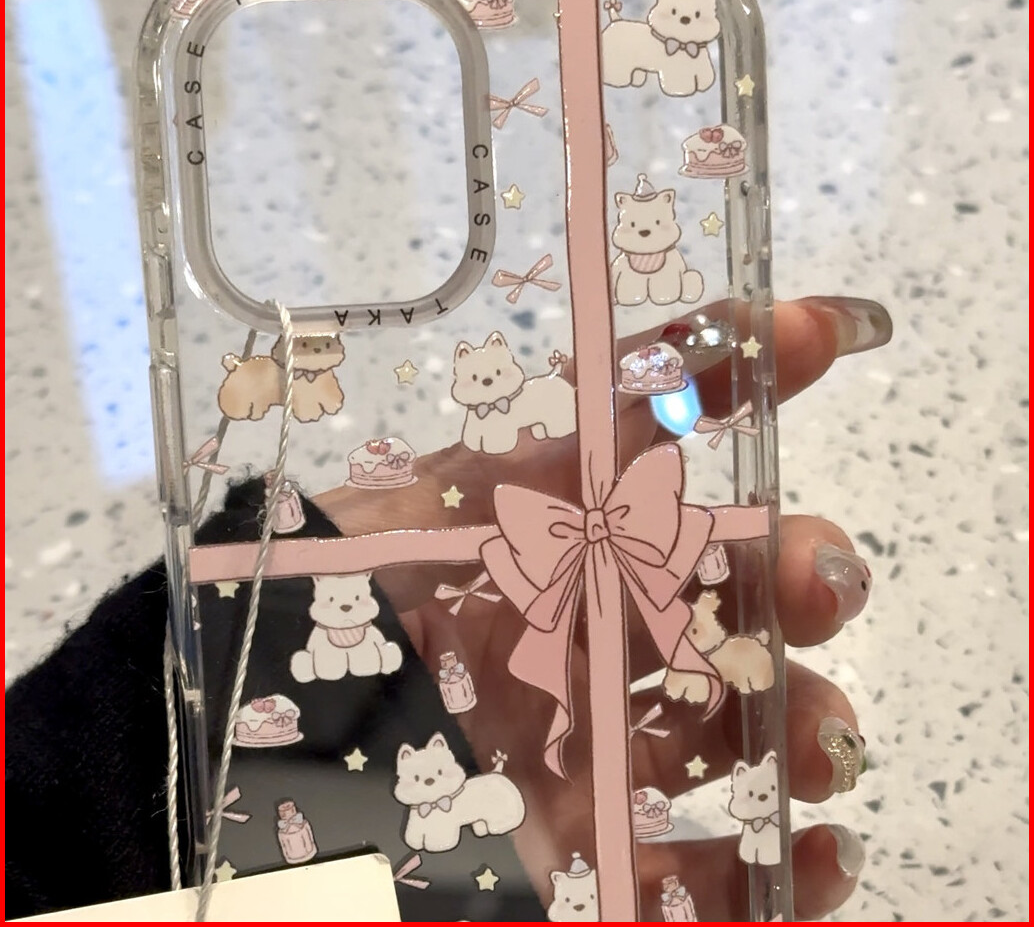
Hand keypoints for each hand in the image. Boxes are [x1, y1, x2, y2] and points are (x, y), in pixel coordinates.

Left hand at [314, 295, 890, 921]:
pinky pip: (687, 870)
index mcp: (552, 521)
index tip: (824, 332)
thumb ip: (574, 422)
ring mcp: (586, 733)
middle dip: (792, 574)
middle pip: (718, 592)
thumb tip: (726, 319)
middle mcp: (583, 617)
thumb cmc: (354, 596)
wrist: (279, 734)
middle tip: (820, 578)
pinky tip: (819, 854)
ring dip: (802, 723)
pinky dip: (768, 872)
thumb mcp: (456, 494)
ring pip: (727, 727)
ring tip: (825, 740)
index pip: (657, 431)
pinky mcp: (579, 839)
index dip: (741, 374)